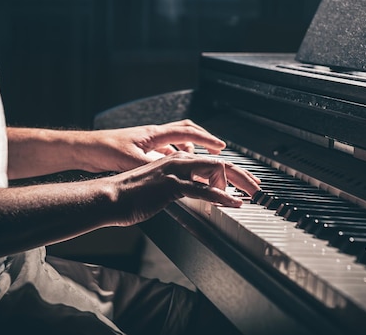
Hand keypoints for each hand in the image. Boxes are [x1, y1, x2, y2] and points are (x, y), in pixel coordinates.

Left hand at [82, 119, 228, 172]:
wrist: (85, 150)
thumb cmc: (104, 150)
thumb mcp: (132, 160)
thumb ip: (153, 165)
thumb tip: (171, 172)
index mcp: (154, 134)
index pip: (187, 132)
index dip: (206, 139)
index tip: (220, 146)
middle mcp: (153, 135)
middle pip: (185, 131)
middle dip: (203, 139)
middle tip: (216, 149)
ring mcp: (148, 142)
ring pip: (175, 142)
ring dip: (189, 150)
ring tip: (198, 162)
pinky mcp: (141, 150)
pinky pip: (165, 151)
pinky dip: (175, 158)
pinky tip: (174, 169)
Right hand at [104, 151, 260, 224]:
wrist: (109, 198)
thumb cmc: (130, 196)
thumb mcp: (160, 188)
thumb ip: (179, 187)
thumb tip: (195, 193)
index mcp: (176, 161)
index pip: (211, 162)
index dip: (231, 172)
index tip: (244, 183)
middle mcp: (178, 162)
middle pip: (219, 163)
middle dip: (242, 175)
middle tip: (256, 187)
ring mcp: (175, 172)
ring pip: (215, 171)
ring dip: (237, 183)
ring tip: (249, 195)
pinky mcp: (171, 185)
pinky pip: (203, 189)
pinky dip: (222, 196)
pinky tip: (232, 203)